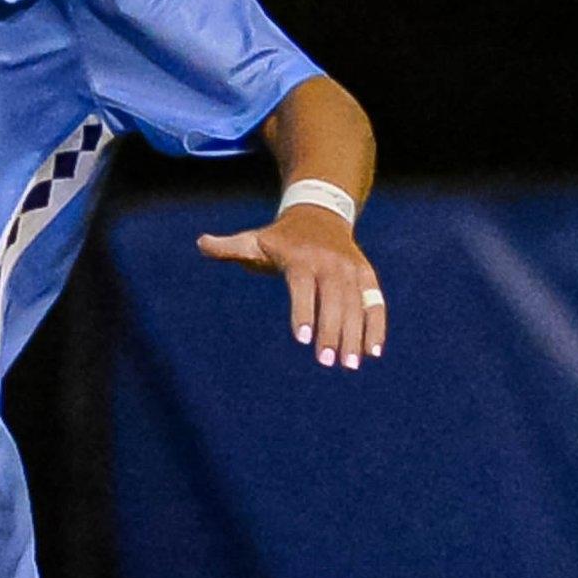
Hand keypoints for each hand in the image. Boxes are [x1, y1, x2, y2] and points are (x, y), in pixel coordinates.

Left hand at [195, 206, 387, 367]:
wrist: (321, 213)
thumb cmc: (280, 238)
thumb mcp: (254, 239)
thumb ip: (228, 247)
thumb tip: (200, 244)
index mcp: (300, 258)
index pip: (302, 286)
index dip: (303, 311)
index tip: (302, 339)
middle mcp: (330, 264)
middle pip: (333, 300)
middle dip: (332, 331)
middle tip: (328, 362)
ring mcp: (351, 270)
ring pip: (356, 305)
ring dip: (355, 335)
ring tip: (350, 365)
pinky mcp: (366, 276)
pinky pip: (374, 302)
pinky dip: (376, 326)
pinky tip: (373, 353)